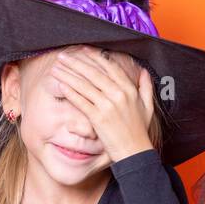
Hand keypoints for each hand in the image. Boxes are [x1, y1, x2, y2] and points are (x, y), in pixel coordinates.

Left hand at [50, 47, 154, 161]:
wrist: (135, 152)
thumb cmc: (140, 131)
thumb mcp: (148, 107)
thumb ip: (146, 87)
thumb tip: (144, 71)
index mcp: (129, 90)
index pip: (110, 67)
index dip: (95, 57)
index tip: (82, 51)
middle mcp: (119, 95)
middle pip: (93, 73)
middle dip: (76, 63)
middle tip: (63, 57)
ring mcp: (108, 106)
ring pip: (84, 85)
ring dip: (68, 75)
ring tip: (56, 68)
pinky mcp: (98, 118)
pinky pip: (81, 101)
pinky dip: (70, 92)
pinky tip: (60, 85)